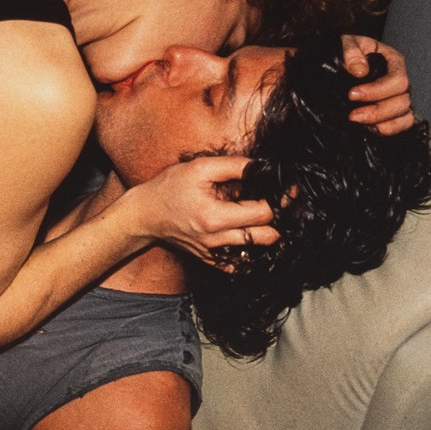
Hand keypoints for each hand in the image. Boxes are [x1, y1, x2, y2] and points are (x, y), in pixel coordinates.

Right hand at [124, 156, 277, 266]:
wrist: (145, 215)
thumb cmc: (168, 189)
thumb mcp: (199, 168)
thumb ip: (233, 166)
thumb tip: (261, 166)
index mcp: (215, 217)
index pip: (263, 214)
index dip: (278, 201)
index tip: (285, 192)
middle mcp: (216, 240)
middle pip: (266, 237)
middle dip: (278, 220)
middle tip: (281, 205)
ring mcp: (213, 254)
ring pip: (256, 251)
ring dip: (266, 234)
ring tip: (265, 217)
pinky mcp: (210, 260)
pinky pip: (240, 263)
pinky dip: (250, 250)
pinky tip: (249, 233)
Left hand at [340, 35, 414, 134]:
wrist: (340, 62)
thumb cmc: (347, 51)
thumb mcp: (346, 43)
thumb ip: (352, 51)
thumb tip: (360, 70)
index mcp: (393, 61)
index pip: (397, 80)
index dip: (377, 90)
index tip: (352, 95)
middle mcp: (399, 81)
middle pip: (403, 101)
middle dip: (377, 111)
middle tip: (352, 115)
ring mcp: (398, 97)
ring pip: (404, 115)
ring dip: (382, 122)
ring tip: (359, 123)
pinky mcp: (393, 111)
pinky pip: (403, 124)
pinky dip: (389, 129)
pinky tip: (370, 129)